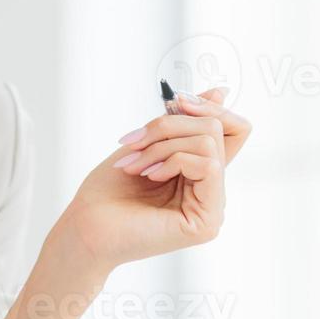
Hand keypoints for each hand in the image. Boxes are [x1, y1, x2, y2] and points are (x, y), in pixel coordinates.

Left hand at [52, 88, 250, 271]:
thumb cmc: (108, 191)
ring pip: (209, 142)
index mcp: (198, 172)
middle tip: (135, 140)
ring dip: (163, 145)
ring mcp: (212, 207)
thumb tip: (220, 92)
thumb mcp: (147, 143)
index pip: (233, 130)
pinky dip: (173, 161)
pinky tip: (150, 176)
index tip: (176, 101)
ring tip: (135, 165)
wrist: (86, 225)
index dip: (209, 107)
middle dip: (170, 124)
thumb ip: (183, 122)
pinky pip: (208, 165)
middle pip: (216, 129)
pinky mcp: (207, 221)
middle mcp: (210, 190)